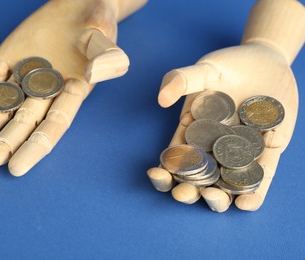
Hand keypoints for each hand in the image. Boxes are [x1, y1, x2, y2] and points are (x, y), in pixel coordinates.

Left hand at [0, 0, 146, 175]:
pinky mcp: (3, 68)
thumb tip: (94, 74)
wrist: (75, 7)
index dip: (35, 147)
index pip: (53, 126)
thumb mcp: (103, 36)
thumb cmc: (95, 22)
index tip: (15, 168)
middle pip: (19, 126)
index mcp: (73, 94)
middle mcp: (45, 95)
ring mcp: (21, 82)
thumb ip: (106, 57)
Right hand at [147, 0, 304, 211]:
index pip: (176, 156)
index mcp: (194, 132)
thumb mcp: (203, 69)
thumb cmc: (230, 65)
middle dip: (189, 188)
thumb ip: (180, 80)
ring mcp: (241, 152)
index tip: (157, 174)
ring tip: (215, 198)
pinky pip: (261, 176)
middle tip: (185, 193)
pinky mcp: (268, 152)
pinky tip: (247, 203)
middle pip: (198, 176)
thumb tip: (161, 100)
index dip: (164, 168)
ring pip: (227, 182)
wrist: (268, 60)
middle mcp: (215, 147)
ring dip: (219, 196)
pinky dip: (254, 192)